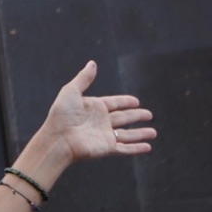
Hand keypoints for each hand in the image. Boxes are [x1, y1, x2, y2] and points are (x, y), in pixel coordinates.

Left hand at [36, 61, 154, 165]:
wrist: (57, 139)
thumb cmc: (61, 116)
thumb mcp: (71, 92)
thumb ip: (83, 78)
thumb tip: (92, 63)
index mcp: (94, 108)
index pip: (114, 103)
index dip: (125, 102)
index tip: (136, 101)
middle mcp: (101, 122)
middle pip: (123, 118)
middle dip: (136, 116)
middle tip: (149, 114)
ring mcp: (105, 135)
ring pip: (127, 134)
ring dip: (141, 133)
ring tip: (154, 132)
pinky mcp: (107, 147)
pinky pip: (125, 148)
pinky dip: (137, 148)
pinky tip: (148, 147)